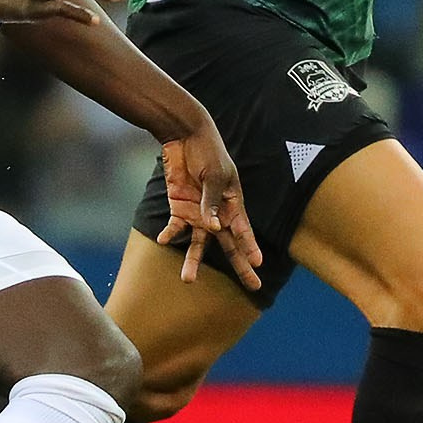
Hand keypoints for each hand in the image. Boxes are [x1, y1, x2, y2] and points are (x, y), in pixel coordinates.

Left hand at [155, 120, 262, 289]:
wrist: (184, 136)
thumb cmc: (208, 152)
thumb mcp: (215, 176)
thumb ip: (212, 203)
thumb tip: (214, 228)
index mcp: (233, 203)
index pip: (244, 230)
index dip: (251, 247)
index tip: (258, 264)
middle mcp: (217, 213)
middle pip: (229, 244)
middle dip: (240, 265)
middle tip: (253, 286)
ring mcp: (198, 212)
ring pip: (198, 244)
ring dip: (193, 261)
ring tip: (188, 280)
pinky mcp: (179, 207)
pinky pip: (175, 227)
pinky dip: (169, 234)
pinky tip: (163, 240)